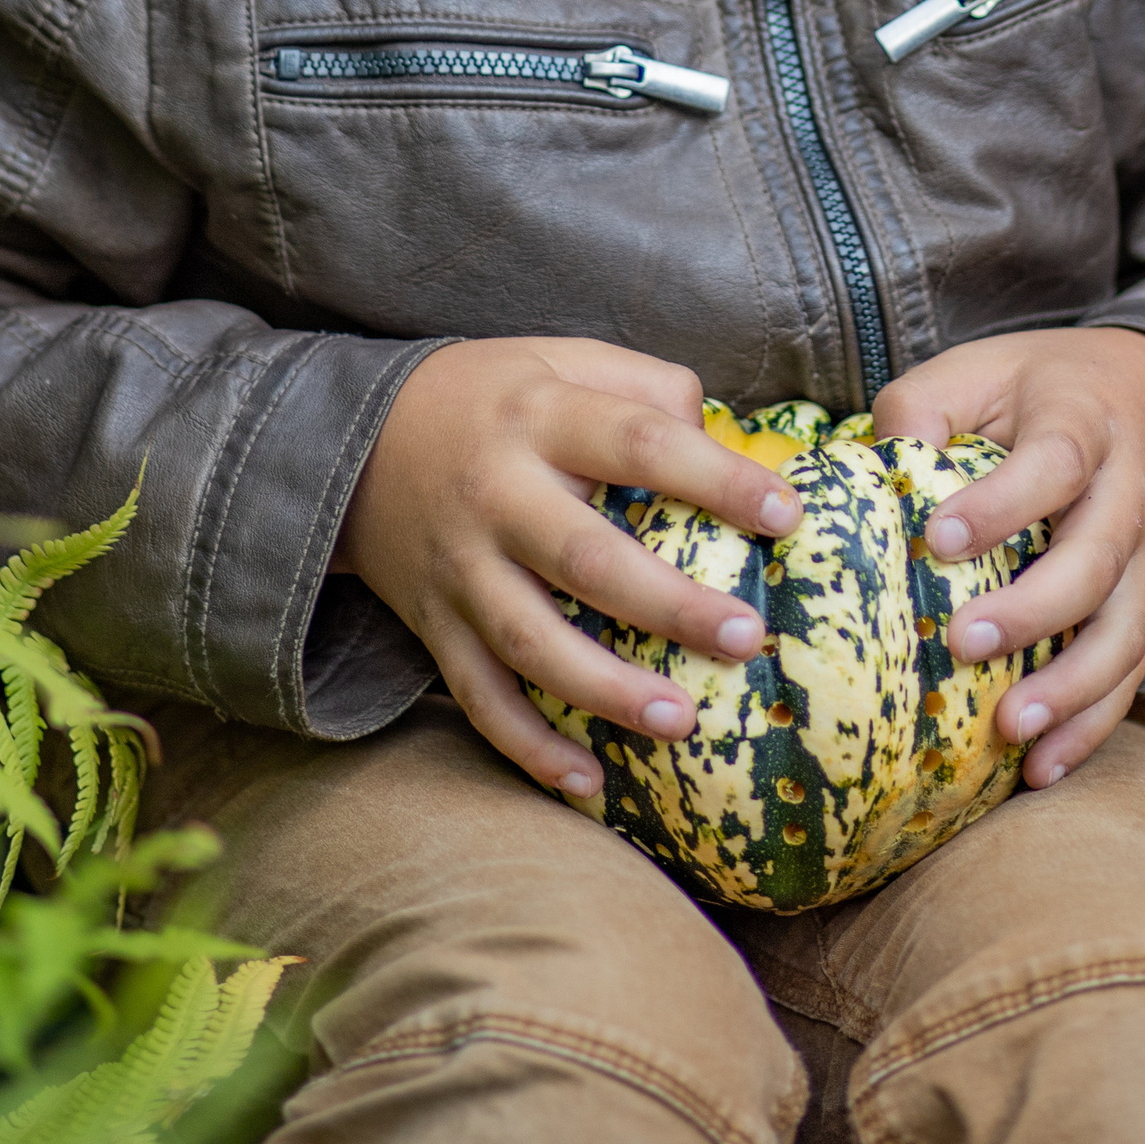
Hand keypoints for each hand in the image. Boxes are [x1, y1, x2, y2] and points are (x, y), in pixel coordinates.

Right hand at [336, 337, 800, 799]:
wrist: (356, 440)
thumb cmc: (495, 399)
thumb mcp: (562, 359)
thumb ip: (645, 386)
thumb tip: (723, 440)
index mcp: (541, 418)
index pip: (639, 443)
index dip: (717, 478)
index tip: (788, 514)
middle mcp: (498, 495)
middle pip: (586, 558)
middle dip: (670, 605)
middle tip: (748, 638)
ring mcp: (461, 569)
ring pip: (532, 642)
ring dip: (606, 691)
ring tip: (682, 724)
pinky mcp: (433, 626)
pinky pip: (480, 697)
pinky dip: (528, 748)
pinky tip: (588, 784)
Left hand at [871, 327, 1144, 790]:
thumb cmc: (1043, 391)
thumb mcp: (983, 370)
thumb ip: (923, 406)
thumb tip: (872, 466)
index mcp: (1085, 422)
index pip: (1055, 461)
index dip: (1001, 503)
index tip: (937, 537)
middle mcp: (1128, 494)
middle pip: (1097, 558)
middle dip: (1035, 609)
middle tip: (962, 642)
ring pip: (1125, 632)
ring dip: (1070, 688)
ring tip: (1008, 728)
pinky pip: (1132, 675)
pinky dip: (1091, 727)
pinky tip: (1040, 769)